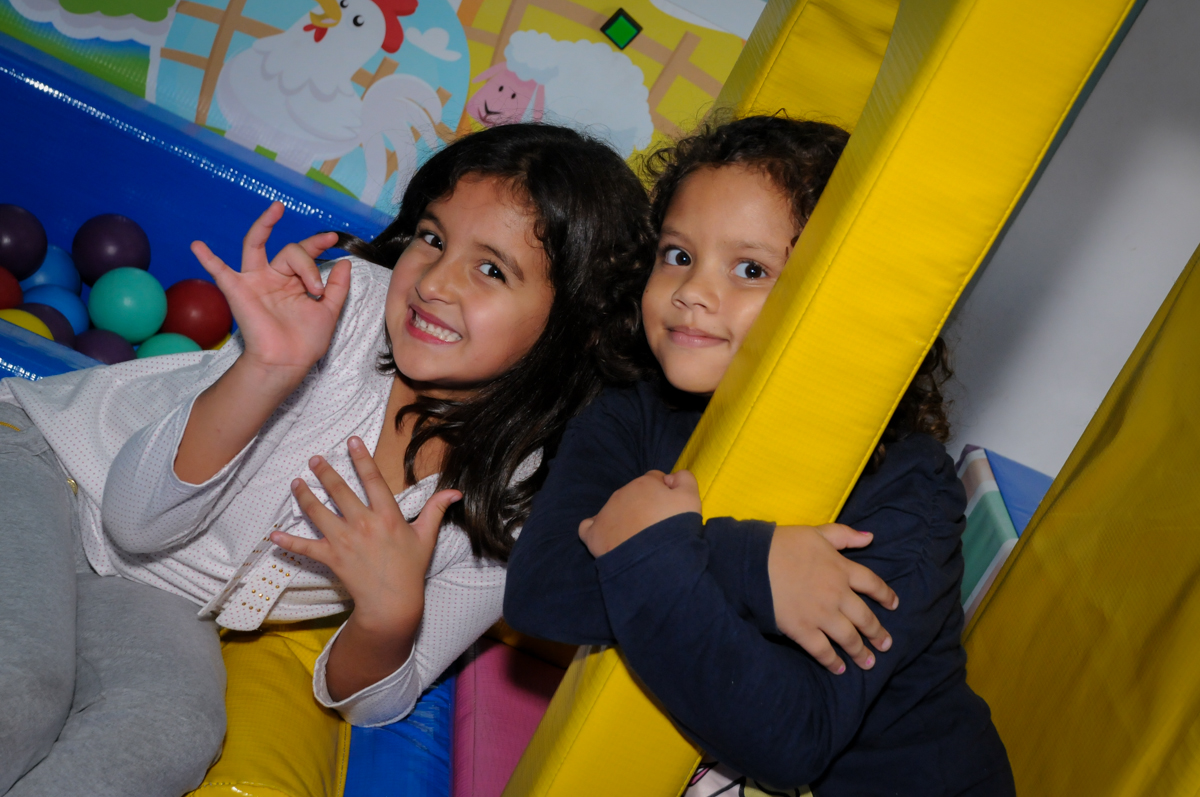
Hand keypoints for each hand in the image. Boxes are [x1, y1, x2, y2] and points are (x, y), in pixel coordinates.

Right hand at [191, 202, 351, 375]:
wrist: (288, 362)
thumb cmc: (305, 341)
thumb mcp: (329, 310)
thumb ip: (338, 286)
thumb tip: (346, 261)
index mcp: (293, 282)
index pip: (304, 255)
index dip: (318, 245)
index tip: (334, 240)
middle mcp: (273, 277)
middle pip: (288, 250)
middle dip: (308, 247)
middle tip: (326, 242)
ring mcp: (254, 282)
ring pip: (257, 246)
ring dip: (263, 226)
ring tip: (276, 209)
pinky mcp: (238, 291)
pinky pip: (219, 272)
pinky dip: (207, 258)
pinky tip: (197, 245)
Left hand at [271, 436, 460, 632]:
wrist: (392, 603)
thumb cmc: (410, 569)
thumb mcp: (426, 537)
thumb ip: (436, 510)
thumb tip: (455, 492)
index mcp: (387, 516)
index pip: (373, 480)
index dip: (362, 459)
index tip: (351, 442)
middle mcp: (364, 524)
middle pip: (340, 491)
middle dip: (325, 472)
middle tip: (315, 459)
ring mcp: (345, 541)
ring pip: (318, 512)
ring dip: (304, 495)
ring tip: (296, 482)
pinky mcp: (331, 558)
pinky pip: (306, 547)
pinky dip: (288, 542)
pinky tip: (274, 534)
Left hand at [579, 469, 700, 557]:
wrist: (656, 561)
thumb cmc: (676, 528)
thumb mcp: (691, 498)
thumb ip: (684, 478)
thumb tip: (670, 477)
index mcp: (644, 483)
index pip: (654, 480)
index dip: (665, 493)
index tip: (671, 510)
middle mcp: (621, 494)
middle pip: (634, 494)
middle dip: (645, 506)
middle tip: (657, 528)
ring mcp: (605, 514)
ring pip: (615, 509)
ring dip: (626, 518)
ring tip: (639, 540)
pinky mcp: (593, 535)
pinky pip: (589, 526)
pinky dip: (599, 529)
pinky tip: (610, 539)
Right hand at [768, 524, 898, 674]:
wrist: (754, 562)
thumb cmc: (784, 544)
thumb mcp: (817, 532)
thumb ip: (844, 535)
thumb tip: (870, 537)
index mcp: (841, 569)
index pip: (873, 584)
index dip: (885, 595)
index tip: (894, 605)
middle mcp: (837, 594)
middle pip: (865, 617)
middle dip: (877, 633)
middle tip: (886, 645)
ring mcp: (821, 614)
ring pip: (848, 638)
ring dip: (860, 652)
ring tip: (868, 663)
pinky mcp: (802, 629)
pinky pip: (822, 650)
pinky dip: (832, 662)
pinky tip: (839, 669)